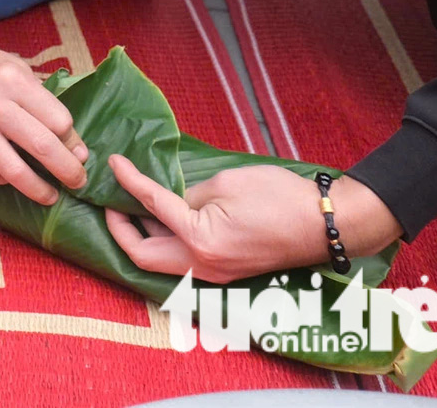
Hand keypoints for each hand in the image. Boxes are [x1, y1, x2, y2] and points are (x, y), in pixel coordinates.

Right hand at [0, 20, 88, 204]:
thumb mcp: (24, 74)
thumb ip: (48, 108)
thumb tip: (77, 152)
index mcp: (13, 80)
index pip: (58, 121)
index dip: (73, 143)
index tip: (79, 154)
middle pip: (41, 146)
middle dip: (68, 171)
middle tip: (78, 182)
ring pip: (14, 171)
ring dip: (39, 190)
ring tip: (50, 196)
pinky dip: (4, 180)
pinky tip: (11, 176)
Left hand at [106, 158, 401, 282]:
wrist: (325, 224)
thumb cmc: (280, 197)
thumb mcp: (226, 183)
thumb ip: (188, 193)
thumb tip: (167, 197)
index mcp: (199, 241)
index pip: (151, 206)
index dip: (128, 182)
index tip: (114, 163)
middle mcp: (202, 266)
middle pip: (141, 254)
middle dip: (119, 228)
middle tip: (111, 201)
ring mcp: (213, 273)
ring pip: (159, 261)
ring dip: (141, 236)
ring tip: (130, 207)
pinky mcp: (224, 271)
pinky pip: (181, 261)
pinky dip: (164, 241)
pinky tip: (160, 218)